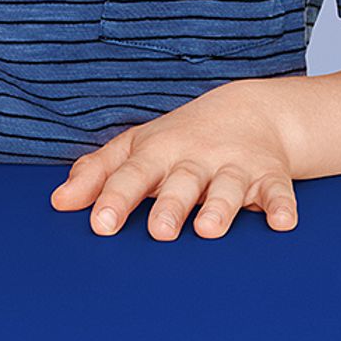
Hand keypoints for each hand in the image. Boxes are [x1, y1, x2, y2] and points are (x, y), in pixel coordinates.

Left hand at [51, 82, 299, 239]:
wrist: (253, 110)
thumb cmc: (183, 139)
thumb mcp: (139, 146)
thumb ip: (99, 173)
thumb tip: (59, 202)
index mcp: (161, 151)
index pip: (134, 174)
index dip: (116, 197)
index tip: (100, 223)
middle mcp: (198, 158)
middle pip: (182, 182)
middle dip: (172, 205)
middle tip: (159, 231)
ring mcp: (235, 167)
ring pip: (228, 187)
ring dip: (221, 207)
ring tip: (209, 229)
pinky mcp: (270, 177)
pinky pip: (278, 192)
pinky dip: (282, 206)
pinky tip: (281, 223)